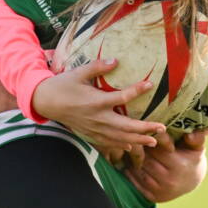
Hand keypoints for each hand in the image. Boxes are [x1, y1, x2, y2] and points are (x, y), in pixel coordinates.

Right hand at [31, 57, 164, 151]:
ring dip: (138, 140)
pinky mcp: (90, 134)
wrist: (45, 102)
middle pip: (126, 126)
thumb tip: (115, 60)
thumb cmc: (63, 85)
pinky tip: (132, 146)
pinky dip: (121, 145)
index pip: (122, 98)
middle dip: (146, 128)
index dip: (137, 90)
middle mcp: (98, 118)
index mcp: (96, 101)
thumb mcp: (78, 72)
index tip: (150, 84)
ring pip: (120, 138)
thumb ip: (98, 67)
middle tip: (162, 128)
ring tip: (154, 140)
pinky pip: (108, 143)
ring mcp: (94, 129)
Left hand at [124, 129, 207, 201]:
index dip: (149, 141)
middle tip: (134, 140)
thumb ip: (197, 138)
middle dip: (140, 150)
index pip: (157, 150)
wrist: (191, 181)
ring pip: (139, 171)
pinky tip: (130, 163)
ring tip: (130, 150)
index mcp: (179, 166)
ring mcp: (161, 191)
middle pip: (146, 160)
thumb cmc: (191, 159)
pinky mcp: (153, 197)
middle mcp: (169, 180)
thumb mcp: (197, 148)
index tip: (146, 134)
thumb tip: (190, 134)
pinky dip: (130, 173)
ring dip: (132, 161)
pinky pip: (136, 183)